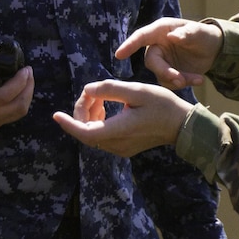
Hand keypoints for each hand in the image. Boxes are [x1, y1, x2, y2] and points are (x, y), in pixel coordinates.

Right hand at [0, 27, 33, 130]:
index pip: (3, 96)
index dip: (19, 83)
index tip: (25, 69)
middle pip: (17, 106)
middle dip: (28, 87)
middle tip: (28, 71)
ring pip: (19, 112)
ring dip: (27, 94)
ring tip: (27, 78)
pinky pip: (14, 115)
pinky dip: (21, 101)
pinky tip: (20, 88)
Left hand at [52, 79, 192, 156]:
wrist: (183, 125)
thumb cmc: (163, 106)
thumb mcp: (137, 91)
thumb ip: (110, 90)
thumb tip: (88, 89)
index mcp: (119, 130)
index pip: (85, 132)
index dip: (69, 124)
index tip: (55, 115)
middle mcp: (117, 144)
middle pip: (87, 131)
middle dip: (82, 111)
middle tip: (90, 92)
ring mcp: (121, 149)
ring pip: (94, 134)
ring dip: (90, 116)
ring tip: (98, 97)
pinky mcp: (125, 148)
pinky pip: (103, 136)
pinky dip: (98, 122)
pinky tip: (105, 107)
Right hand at [116, 17, 222, 89]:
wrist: (214, 49)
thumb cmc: (204, 35)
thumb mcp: (199, 32)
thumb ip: (186, 33)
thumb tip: (171, 37)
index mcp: (160, 31)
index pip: (141, 36)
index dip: (129, 45)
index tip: (119, 55)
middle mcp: (158, 46)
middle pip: (151, 61)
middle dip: (164, 72)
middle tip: (179, 79)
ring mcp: (163, 61)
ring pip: (162, 75)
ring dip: (178, 79)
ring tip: (198, 79)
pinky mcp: (170, 73)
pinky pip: (171, 82)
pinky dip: (185, 83)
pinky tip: (199, 79)